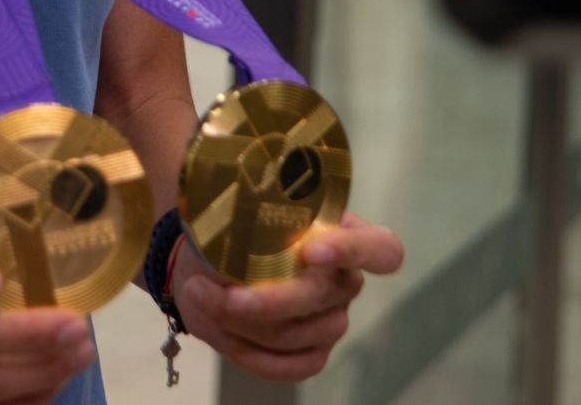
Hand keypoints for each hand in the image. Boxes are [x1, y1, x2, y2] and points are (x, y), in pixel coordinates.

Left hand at [173, 212, 402, 382]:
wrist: (206, 267)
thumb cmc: (230, 230)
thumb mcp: (233, 214)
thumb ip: (244, 219)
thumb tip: (233, 230)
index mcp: (342, 235)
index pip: (381, 249)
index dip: (352, 251)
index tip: (310, 249)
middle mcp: (344, 281)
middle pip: (323, 296)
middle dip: (269, 300)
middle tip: (224, 292)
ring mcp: (331, 321)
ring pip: (296, 334)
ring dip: (242, 322)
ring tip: (199, 293)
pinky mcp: (311, 353)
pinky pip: (290, 365)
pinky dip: (249, 353)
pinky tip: (222, 332)